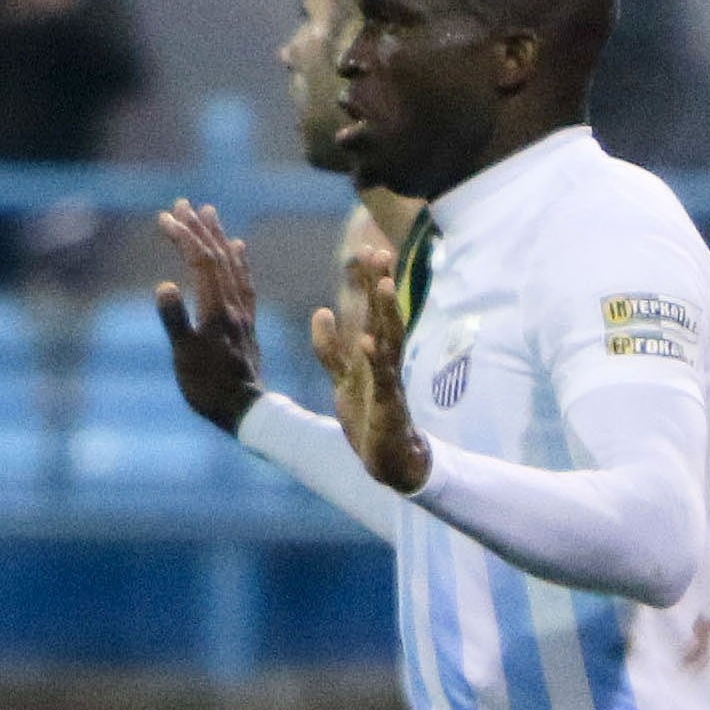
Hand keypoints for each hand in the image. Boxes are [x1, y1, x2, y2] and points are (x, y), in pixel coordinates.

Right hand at [153, 201, 264, 435]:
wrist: (246, 411)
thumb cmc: (209, 387)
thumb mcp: (184, 356)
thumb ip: (174, 320)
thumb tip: (163, 285)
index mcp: (217, 311)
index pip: (202, 263)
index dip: (184, 237)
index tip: (165, 217)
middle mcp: (234, 308)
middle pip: (218, 258)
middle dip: (200, 229)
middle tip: (183, 203)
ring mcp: (243, 315)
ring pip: (233, 268)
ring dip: (219, 238)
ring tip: (209, 214)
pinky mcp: (247, 324)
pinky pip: (245, 284)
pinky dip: (239, 262)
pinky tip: (238, 249)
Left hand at [310, 242, 432, 493]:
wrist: (387, 460)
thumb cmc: (369, 419)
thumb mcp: (342, 377)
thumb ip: (330, 347)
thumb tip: (321, 311)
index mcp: (372, 353)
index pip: (371, 310)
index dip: (368, 282)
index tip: (366, 249)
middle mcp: (383, 362)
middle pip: (383, 316)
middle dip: (380, 285)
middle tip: (378, 251)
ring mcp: (388, 381)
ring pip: (389, 340)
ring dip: (386, 313)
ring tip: (383, 285)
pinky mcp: (387, 404)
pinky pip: (381, 378)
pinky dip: (373, 359)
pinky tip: (366, 341)